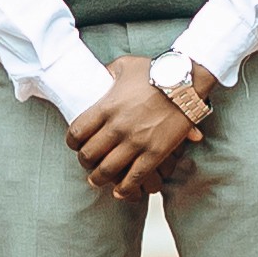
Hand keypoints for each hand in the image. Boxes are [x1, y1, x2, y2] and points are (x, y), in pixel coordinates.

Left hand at [66, 65, 207, 199]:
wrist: (185, 80)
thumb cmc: (154, 70)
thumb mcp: (125, 65)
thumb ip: (108, 72)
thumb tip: (99, 74)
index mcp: (107, 106)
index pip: (77, 132)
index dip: (72, 142)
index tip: (75, 145)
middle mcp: (118, 127)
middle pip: (89, 154)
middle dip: (85, 162)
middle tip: (87, 163)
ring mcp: (136, 141)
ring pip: (108, 170)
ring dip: (99, 178)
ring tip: (97, 180)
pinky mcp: (154, 152)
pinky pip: (134, 177)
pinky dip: (124, 188)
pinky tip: (119, 191)